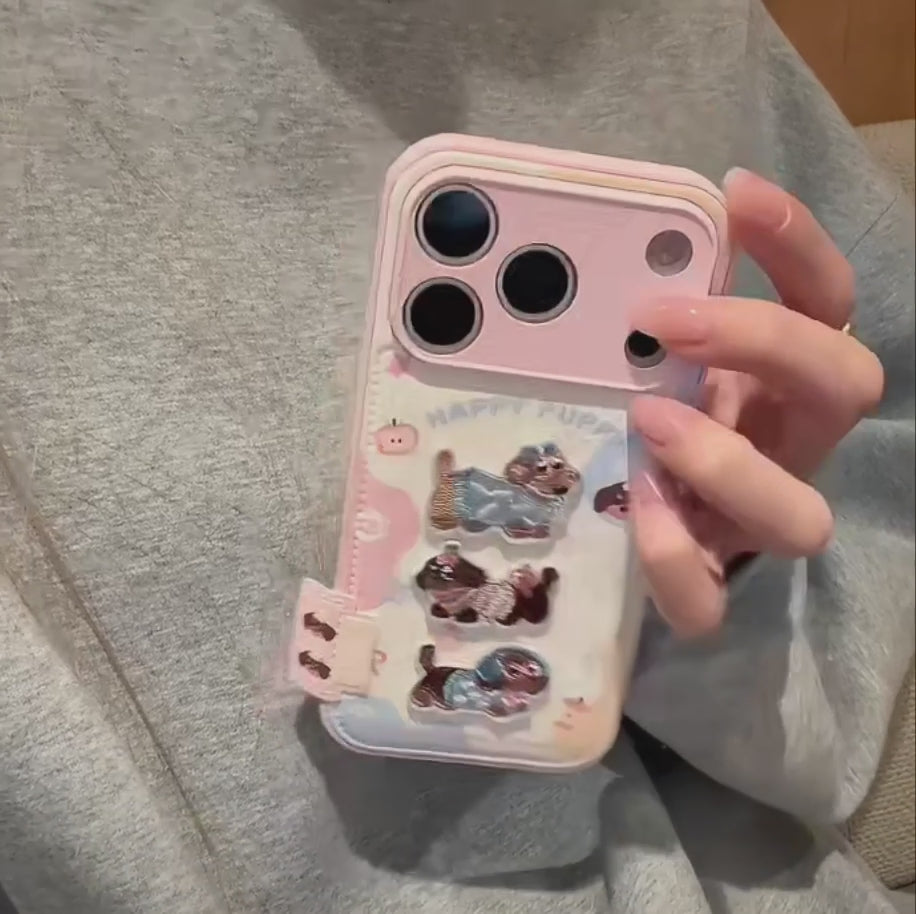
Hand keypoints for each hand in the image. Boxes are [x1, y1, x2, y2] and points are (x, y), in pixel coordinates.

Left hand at [630, 168, 883, 636]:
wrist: (644, 517)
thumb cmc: (656, 411)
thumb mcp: (656, 355)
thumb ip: (646, 316)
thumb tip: (599, 247)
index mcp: (782, 378)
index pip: (824, 298)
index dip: (796, 243)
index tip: (734, 192)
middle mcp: (789, 444)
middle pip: (845, 386)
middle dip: (766, 341)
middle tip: (666, 318)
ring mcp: (755, 519)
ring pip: (803, 518)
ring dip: (726, 464)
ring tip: (648, 421)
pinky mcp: (709, 579)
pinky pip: (709, 598)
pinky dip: (670, 558)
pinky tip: (630, 509)